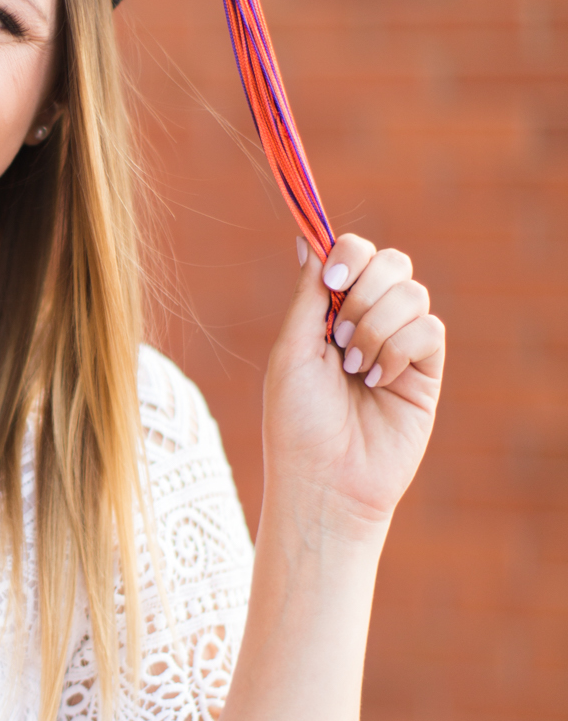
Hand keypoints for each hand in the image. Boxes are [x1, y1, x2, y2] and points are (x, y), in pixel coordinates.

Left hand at [262, 233, 444, 532]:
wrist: (325, 481)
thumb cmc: (297, 423)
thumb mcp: (291, 352)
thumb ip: (307, 296)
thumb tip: (307, 239)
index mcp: (329, 314)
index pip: (353, 255)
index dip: (348, 254)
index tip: (332, 279)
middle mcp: (367, 322)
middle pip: (391, 262)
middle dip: (364, 290)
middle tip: (339, 334)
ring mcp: (400, 345)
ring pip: (413, 293)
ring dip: (377, 325)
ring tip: (354, 367)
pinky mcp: (426, 371)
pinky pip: (430, 330)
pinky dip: (400, 349)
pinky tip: (378, 381)